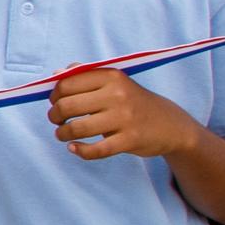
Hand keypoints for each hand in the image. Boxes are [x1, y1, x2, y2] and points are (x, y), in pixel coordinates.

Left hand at [47, 66, 194, 160]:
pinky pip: (96, 150)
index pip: (67, 84)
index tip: (55, 103)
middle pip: (68, 106)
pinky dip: (79, 151)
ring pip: (78, 128)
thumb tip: (56, 74)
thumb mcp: (114, 82)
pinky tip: (73, 148)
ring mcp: (124, 118)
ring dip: (62, 133)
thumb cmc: (133, 101)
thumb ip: (85, 75)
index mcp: (111, 76)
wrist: (171, 124)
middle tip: (56, 120)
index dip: (54, 96)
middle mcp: (118, 94)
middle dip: (54, 116)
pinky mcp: (130, 140)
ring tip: (62, 134)